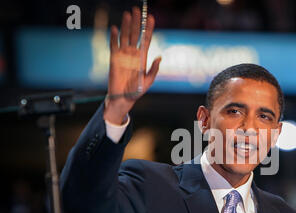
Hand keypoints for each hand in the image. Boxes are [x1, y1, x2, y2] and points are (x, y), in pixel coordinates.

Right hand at [104, 6, 161, 124]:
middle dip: (136, 22)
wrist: (124, 99)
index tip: (151, 18)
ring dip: (126, 25)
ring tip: (128, 14)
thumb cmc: (137, 91)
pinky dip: (114, 37)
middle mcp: (133, 54)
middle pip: (135, 34)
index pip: (146, 39)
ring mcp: (123, 55)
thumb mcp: (148, 81)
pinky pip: (113, 45)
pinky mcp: (114, 59)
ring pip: (125, 36)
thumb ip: (154, 69)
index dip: (148, 28)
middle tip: (137, 10)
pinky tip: (115, 28)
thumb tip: (160, 57)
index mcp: (142, 57)